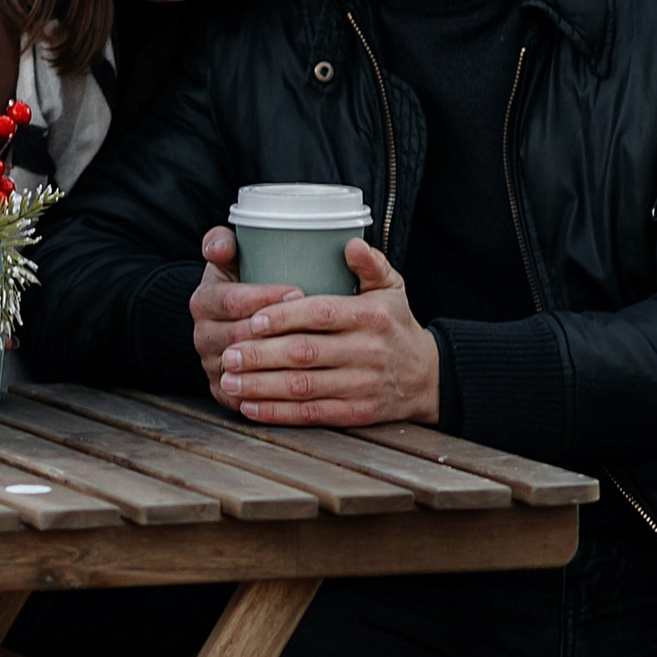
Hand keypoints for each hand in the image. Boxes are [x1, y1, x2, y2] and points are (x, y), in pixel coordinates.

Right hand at [190, 225, 307, 396]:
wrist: (223, 322)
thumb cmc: (237, 285)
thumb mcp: (227, 260)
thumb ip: (222, 243)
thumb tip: (220, 245)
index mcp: (204, 302)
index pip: (233, 301)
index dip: (266, 297)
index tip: (298, 291)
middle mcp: (204, 336)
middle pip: (240, 337)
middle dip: (278, 331)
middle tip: (315, 325)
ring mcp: (213, 365)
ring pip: (245, 369)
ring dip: (278, 363)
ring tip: (313, 354)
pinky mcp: (224, 390)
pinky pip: (245, 397)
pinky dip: (270, 394)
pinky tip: (298, 384)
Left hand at [217, 238, 440, 429]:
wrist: (428, 376)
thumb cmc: (396, 325)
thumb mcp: (391, 288)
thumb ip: (370, 263)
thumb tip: (349, 243)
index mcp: (371, 316)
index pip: (321, 314)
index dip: (284, 317)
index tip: (253, 319)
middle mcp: (367, 351)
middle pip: (305, 354)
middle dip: (261, 355)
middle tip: (228, 353)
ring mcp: (362, 385)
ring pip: (303, 387)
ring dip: (261, 386)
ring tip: (229, 380)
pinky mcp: (357, 414)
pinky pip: (312, 414)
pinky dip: (278, 413)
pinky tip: (250, 406)